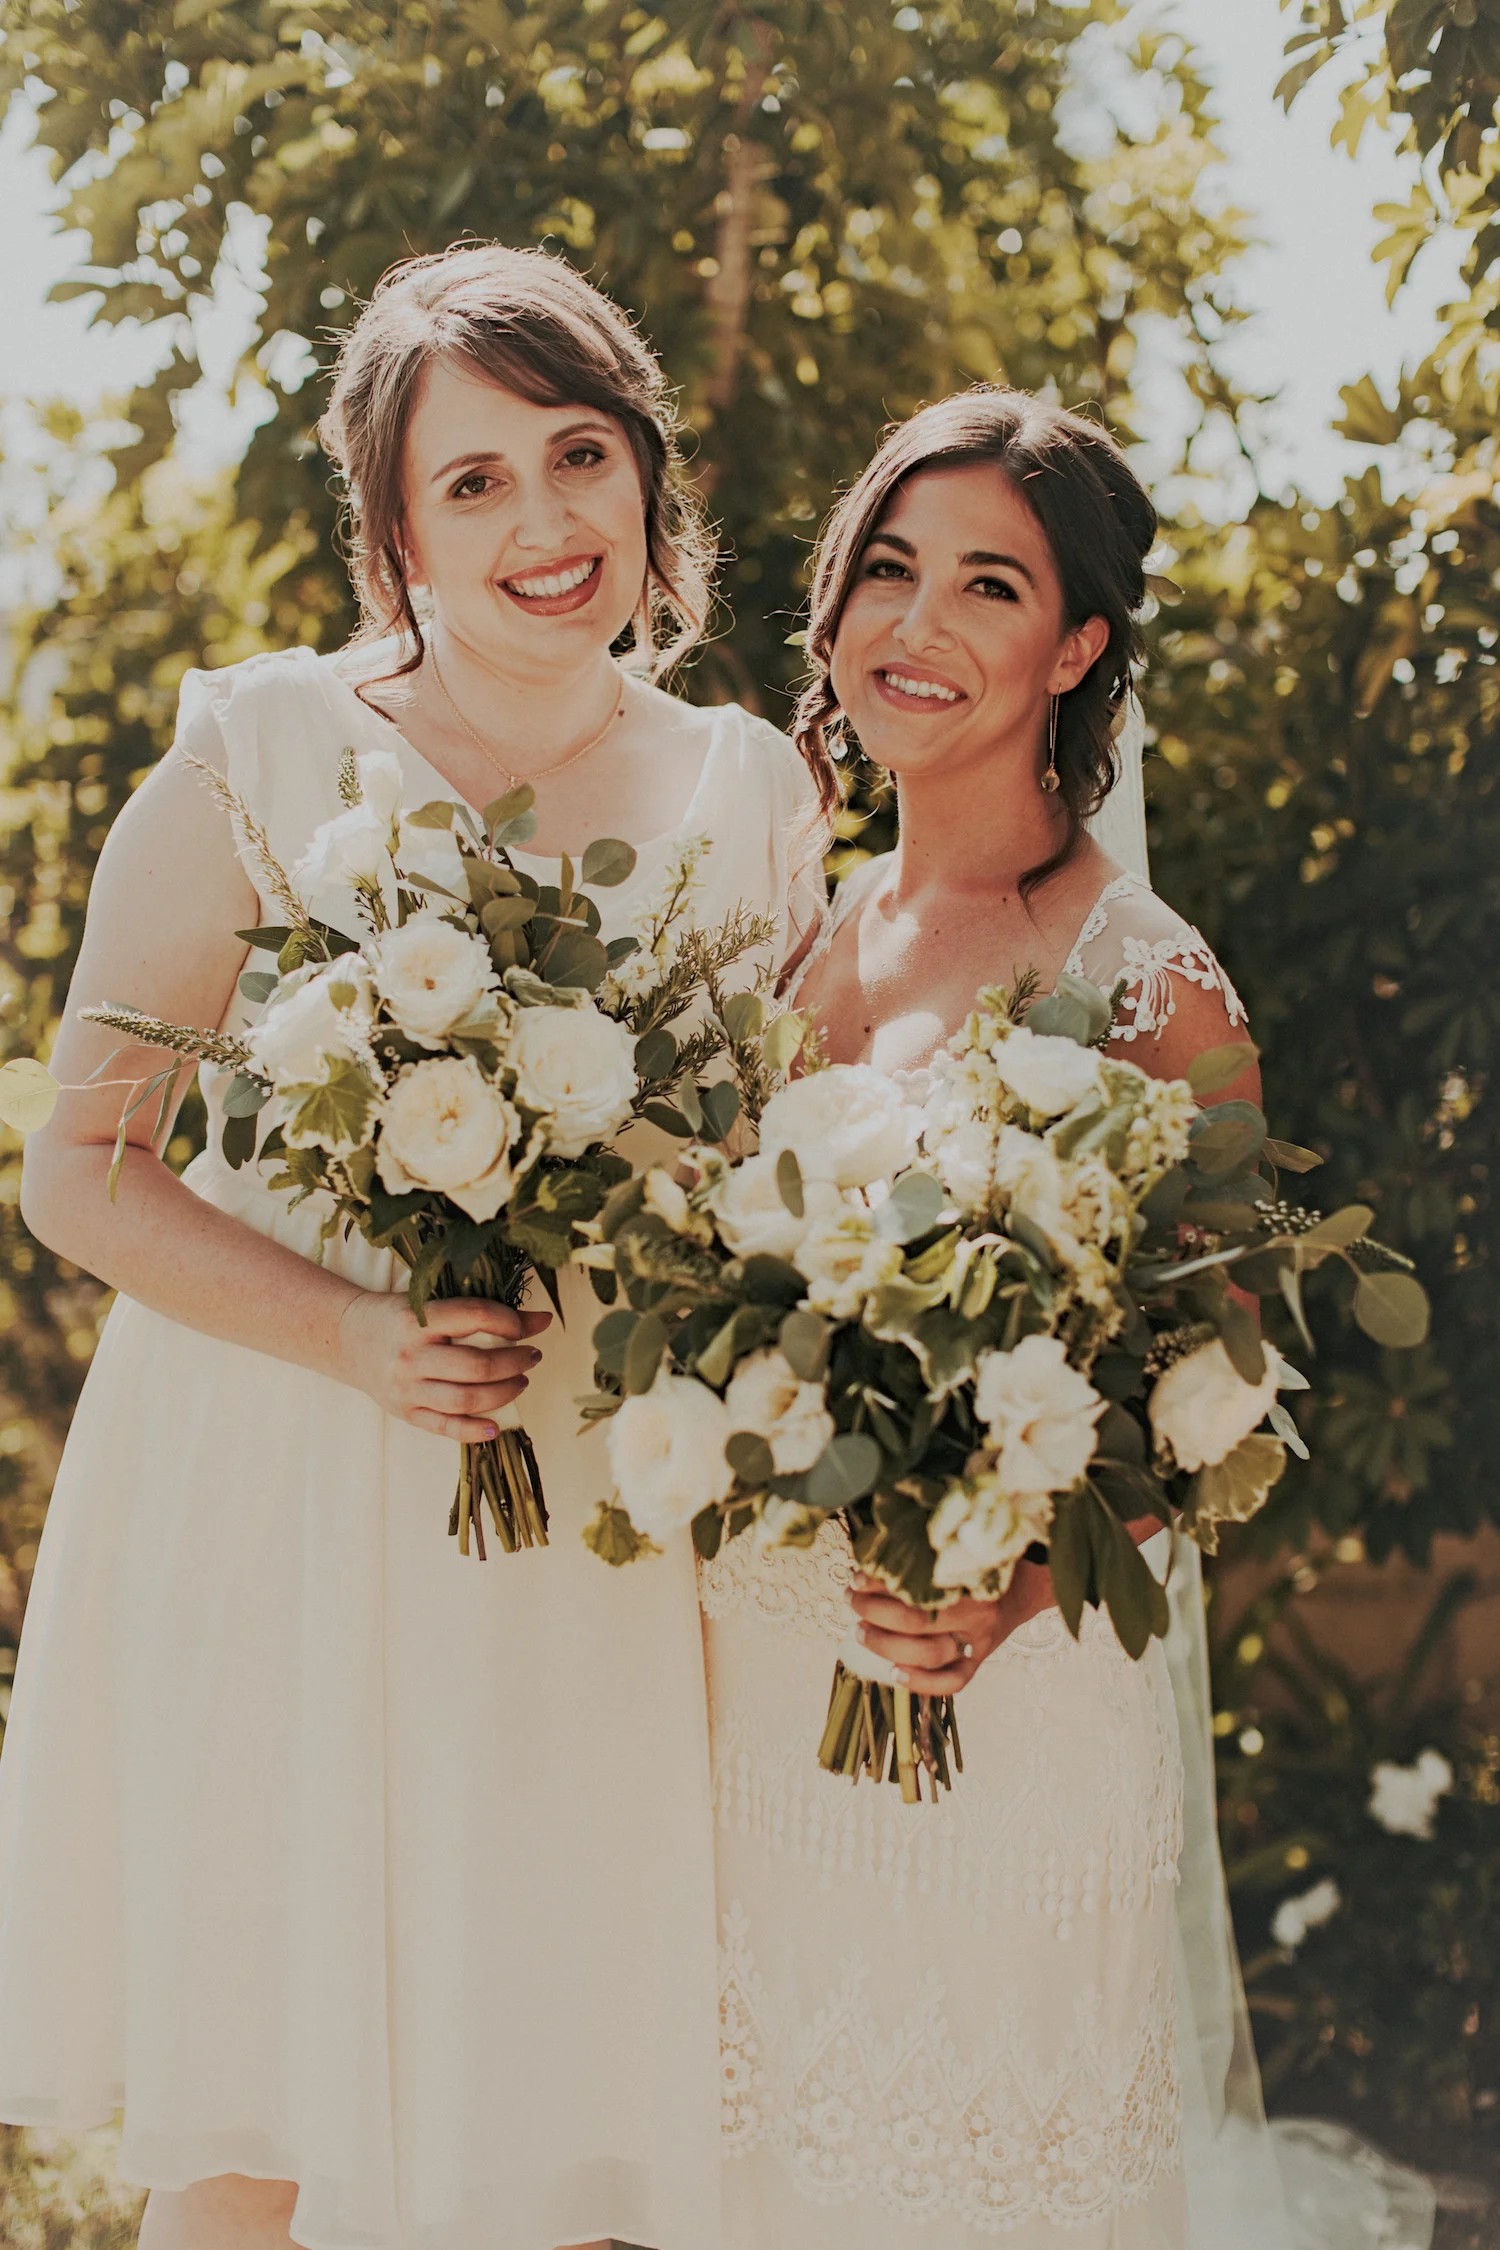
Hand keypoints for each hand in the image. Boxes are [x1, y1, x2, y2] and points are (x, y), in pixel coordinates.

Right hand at [334, 1291, 551, 1441]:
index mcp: (417, 1318)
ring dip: (504, 1392)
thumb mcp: (431, 1303)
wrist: (348, 1339)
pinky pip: (446, 1428)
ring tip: (521, 1381)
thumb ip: (481, 1311)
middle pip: (477, 1365)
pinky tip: (497, 1424)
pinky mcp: (406, 1413)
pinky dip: (475, 1430)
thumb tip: (542, 1320)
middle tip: (533, 1357)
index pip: (476, 1316)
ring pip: (466, 1399)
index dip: (511, 1321)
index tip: (527, 1327)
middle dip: (516, 1361)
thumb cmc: (398, 1317)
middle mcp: (410, 1355)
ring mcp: (406, 1388)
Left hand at [848, 1560, 1056, 1694]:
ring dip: (885, 1645)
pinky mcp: (979, 1661)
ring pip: (929, 1654)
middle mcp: (977, 1612)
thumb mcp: (958, 1550)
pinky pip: (954, 1682)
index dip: (881, 1583)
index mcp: (971, 1578)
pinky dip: (921, 1683)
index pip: (917, 1585)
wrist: (1022, 1588)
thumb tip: (876, 1550)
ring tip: (860, 1631)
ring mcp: (979, 1641)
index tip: (858, 1576)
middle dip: (874, 1612)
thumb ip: (927, 1552)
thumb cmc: (979, 1564)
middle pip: (916, 1621)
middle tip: (852, 1600)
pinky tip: (893, 1675)